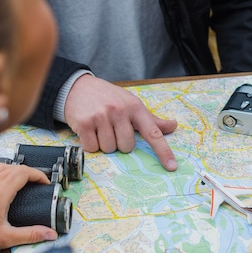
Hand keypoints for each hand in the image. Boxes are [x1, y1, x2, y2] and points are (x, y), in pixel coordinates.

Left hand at [0, 163, 57, 249]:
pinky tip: (4, 183)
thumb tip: (50, 234)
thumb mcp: (6, 238)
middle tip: (38, 182)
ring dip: (16, 170)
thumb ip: (30, 235)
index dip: (38, 174)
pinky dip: (3, 172)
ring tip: (24, 180)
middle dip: (29, 172)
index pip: (23, 172)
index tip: (45, 182)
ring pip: (1, 166)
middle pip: (14, 167)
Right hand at [64, 75, 178, 170]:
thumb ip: (151, 119)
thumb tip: (173, 126)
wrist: (78, 86)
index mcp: (135, 107)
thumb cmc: (109, 98)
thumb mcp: (131, 104)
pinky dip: (90, 144)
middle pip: (127, 147)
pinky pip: (92, 148)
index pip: (153, 133)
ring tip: (100, 128)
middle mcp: (119, 111)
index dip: (163, 151)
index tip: (172, 166)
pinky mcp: (84, 123)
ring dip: (104, 144)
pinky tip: (89, 130)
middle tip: (112, 129)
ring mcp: (101, 116)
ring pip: (109, 149)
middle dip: (119, 143)